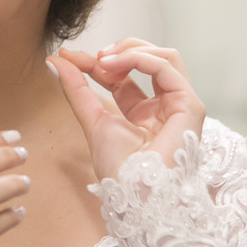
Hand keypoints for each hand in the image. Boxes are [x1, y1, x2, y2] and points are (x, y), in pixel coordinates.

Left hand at [46, 38, 205, 180]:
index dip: (98, 62)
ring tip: (103, 60)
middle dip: (119, 51)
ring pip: (164, 57)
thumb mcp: (92, 120)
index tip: (70, 57)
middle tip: (93, 58)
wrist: (135, 196)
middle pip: (149, 59)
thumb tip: (56, 60)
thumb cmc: (120, 171)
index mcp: (144, 112)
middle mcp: (164, 106)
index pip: (124, 75)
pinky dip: (138, 58)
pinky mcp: (189, 105)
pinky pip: (167, 67)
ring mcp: (179, 105)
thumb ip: (77, 89)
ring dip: (130, 50)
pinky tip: (114, 66)